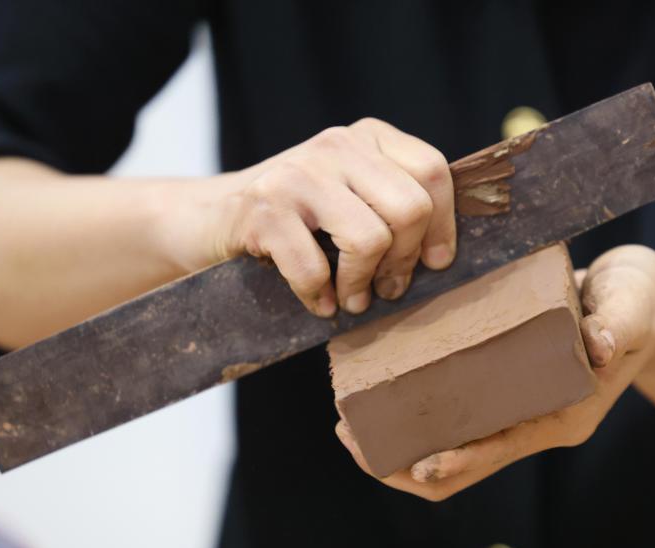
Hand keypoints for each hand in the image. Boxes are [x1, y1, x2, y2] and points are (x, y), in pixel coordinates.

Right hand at [164, 118, 455, 315]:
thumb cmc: (295, 219)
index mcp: (368, 137)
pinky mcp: (262, 209)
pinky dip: (318, 296)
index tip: (435, 263)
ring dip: (362, 285)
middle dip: (404, 262)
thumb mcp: (350, 195)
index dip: (443, 225)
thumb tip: (446, 251)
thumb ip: (393, 203)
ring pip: (370, 239)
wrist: (208, 217)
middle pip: (409, 208)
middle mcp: (336, 145)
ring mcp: (297, 174)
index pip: (433, 172)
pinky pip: (313, 267)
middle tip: (388, 289)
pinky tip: (316, 303)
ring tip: (351, 300)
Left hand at [335, 244, 654, 499]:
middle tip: (350, 436)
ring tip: (347, 421)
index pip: (499, 451)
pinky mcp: (495, 384)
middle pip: (458, 466)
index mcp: (559, 416)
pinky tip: (375, 384)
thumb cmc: (636, 303)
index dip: (457, 462)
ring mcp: (510, 407)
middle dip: (402, 462)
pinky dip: (408, 408)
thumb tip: (600, 346)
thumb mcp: (634, 307)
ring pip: (443, 444)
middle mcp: (529, 421)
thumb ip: (620, 325)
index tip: (414, 463)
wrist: (635, 299)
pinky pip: (445, 411)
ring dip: (395, 441)